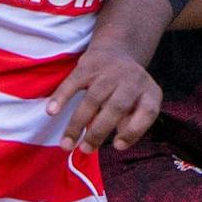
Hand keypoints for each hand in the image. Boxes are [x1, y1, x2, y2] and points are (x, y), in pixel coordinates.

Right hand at [44, 47, 161, 152]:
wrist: (117, 52)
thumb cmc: (127, 91)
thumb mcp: (139, 106)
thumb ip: (132, 124)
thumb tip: (118, 144)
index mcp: (150, 92)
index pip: (148, 112)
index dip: (133, 131)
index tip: (117, 146)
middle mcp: (133, 80)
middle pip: (117, 107)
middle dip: (99, 132)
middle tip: (84, 150)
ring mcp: (110, 72)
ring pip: (92, 99)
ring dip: (77, 124)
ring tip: (66, 144)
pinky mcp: (89, 65)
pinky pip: (73, 82)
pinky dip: (61, 97)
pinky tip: (51, 112)